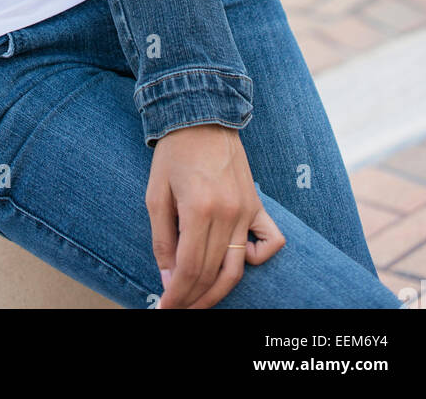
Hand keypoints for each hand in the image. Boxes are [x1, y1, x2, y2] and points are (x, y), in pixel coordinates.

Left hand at [147, 123, 285, 308]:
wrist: (202, 116)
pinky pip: (270, 243)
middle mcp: (227, 214)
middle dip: (193, 298)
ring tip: (198, 302)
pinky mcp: (258, 205)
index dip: (177, 295)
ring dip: (218, 292)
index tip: (164, 309)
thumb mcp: (156, 194)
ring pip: (237, 268)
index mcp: (198, 210)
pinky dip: (257, 259)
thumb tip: (169, 278)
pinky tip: (236, 261)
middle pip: (212, 273)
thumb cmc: (174, 154)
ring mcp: (247, 210)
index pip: (190, 269)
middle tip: (177, 309)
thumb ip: (162, 239)